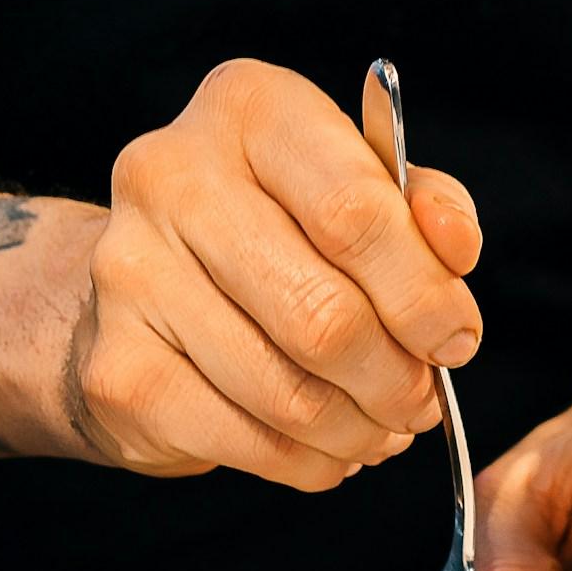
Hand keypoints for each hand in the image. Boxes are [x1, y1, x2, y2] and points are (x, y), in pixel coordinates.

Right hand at [67, 59, 482, 489]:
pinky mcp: (116, 367)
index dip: (424, 294)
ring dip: (358, 429)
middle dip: (396, 377)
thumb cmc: (273, 227)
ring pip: (288, 392)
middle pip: (323, 313)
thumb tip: (454, 248)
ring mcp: (130, 273)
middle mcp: (171, 176)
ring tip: (379, 427)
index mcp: (248, 108)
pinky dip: (306, 461)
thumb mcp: (356, 185)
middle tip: (420, 400)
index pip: (355, 211)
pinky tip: (323, 447)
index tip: (455, 340)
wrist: (143, 284)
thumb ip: (421, 207)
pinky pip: (243, 440)